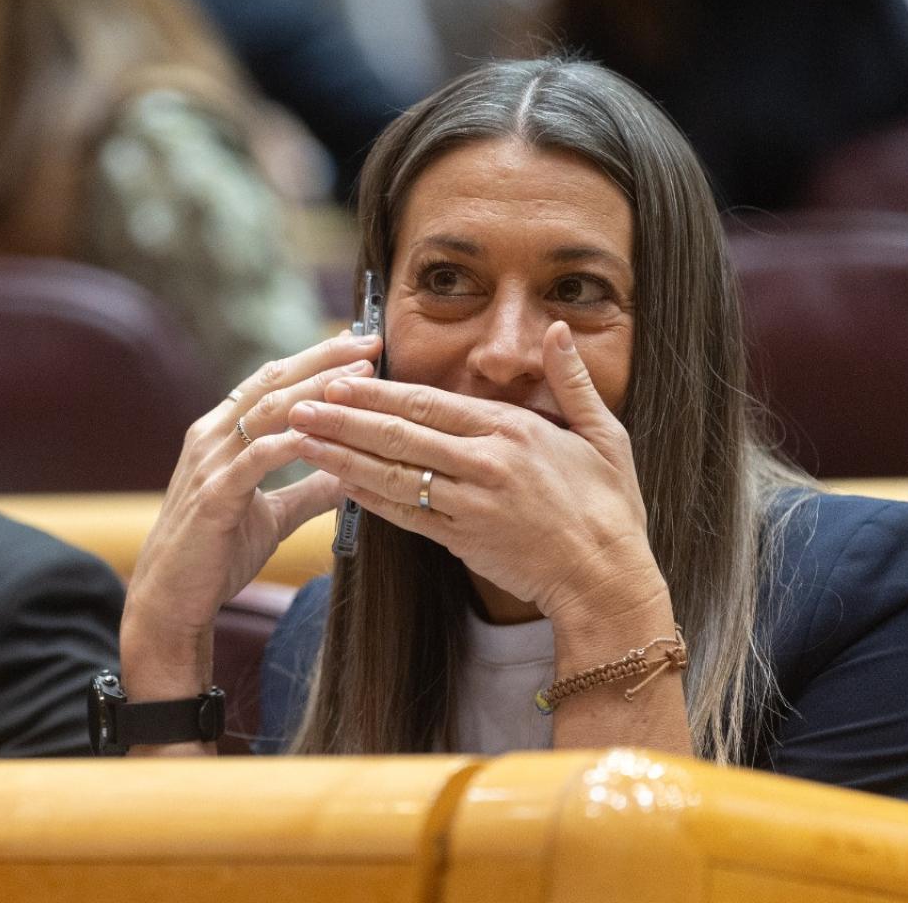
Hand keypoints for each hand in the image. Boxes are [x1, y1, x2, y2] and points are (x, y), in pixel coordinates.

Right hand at [121, 334, 381, 696]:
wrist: (172, 601)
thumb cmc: (216, 556)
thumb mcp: (272, 515)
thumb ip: (307, 489)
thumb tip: (349, 472)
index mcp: (220, 435)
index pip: (271, 381)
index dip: (315, 360)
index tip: (360, 347)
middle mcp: (211, 438)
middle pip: (272, 382)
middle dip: (323, 359)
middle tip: (370, 342)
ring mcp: (209, 464)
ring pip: (267, 412)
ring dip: (317, 390)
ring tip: (359, 377)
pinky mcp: (214, 496)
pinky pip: (257, 459)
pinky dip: (293, 443)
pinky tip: (326, 433)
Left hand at [288, 322, 660, 621]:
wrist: (606, 579)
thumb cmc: (609, 506)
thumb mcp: (605, 434)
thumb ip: (571, 380)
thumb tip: (557, 329)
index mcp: (513, 431)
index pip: (430, 404)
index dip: (378, 393)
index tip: (338, 379)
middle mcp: (484, 466)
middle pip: (399, 436)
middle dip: (342, 420)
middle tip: (297, 405)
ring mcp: (468, 506)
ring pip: (392, 476)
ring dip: (341, 457)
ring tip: (300, 441)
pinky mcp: (460, 541)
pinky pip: (404, 516)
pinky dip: (368, 499)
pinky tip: (337, 484)